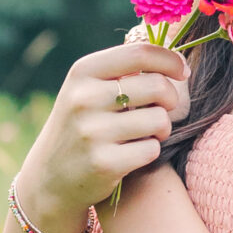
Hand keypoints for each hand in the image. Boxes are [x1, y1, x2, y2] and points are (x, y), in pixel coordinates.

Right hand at [14, 41, 189, 232]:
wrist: (49, 179)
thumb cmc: (81, 127)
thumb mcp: (87, 90)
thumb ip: (122, 72)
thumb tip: (175, 58)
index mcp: (82, 72)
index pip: (140, 53)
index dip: (170, 60)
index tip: (182, 71)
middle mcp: (84, 98)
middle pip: (157, 86)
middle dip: (170, 99)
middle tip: (162, 110)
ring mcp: (93, 132)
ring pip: (159, 119)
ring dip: (162, 128)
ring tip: (146, 134)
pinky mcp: (104, 163)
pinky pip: (152, 149)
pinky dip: (150, 152)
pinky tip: (132, 155)